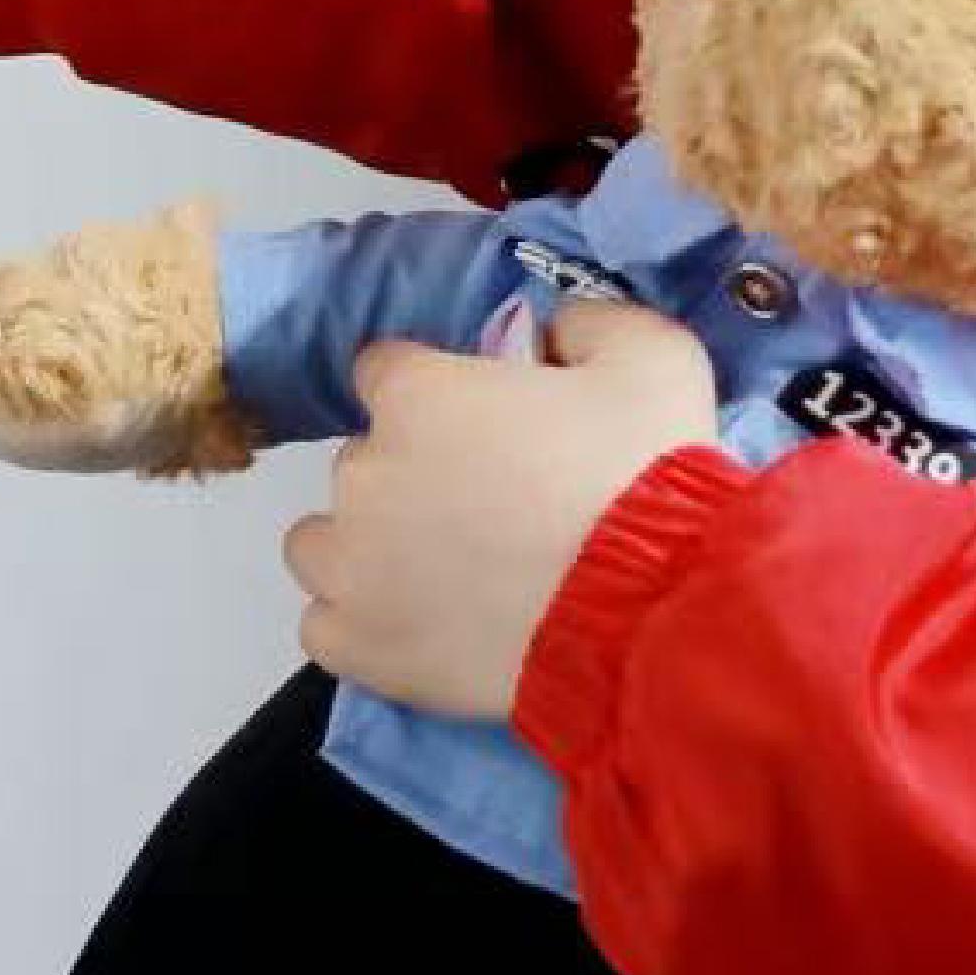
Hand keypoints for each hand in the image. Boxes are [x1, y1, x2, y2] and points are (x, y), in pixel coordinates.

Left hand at [282, 296, 720, 722]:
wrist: (650, 617)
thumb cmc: (646, 478)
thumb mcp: (653, 357)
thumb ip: (587, 326)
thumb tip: (553, 336)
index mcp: (416, 394)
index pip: (385, 371)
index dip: (435, 393)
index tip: (483, 423)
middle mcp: (363, 473)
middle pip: (363, 460)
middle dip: (411, 474)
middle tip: (488, 507)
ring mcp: (350, 567)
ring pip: (322, 543)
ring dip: (367, 549)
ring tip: (441, 575)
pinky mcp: (357, 648)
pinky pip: (324, 627)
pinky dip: (362, 626)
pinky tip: (417, 630)